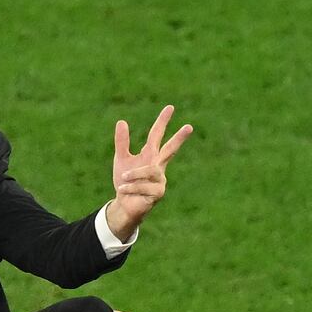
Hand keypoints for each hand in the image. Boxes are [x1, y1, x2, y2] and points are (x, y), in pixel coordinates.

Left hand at [105, 105, 192, 238]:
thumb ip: (122, 142)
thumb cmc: (125, 181)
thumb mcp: (121, 159)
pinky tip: (123, 189)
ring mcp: (160, 180)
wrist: (124, 204)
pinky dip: (131, 186)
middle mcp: (159, 166)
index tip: (170, 107)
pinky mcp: (158, 193)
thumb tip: (121, 121)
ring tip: (123, 178)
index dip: (163, 121)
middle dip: (179, 139)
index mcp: (151, 155)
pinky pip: (143, 186)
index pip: (157, 135)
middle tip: (189, 126)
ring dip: (134, 174)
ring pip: (150, 171)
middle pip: (171, 149)